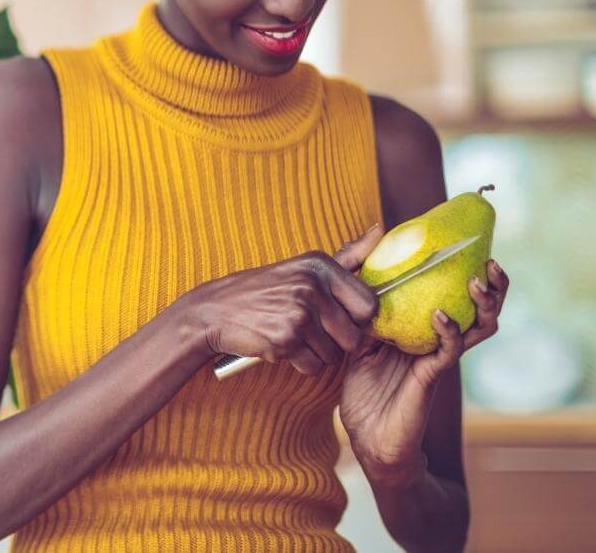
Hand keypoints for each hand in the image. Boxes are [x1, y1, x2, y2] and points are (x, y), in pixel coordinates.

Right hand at [190, 231, 379, 375]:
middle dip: (335, 341)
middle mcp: (311, 285)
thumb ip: (349, 255)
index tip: (336, 317)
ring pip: (334, 354)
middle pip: (353, 335)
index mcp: (320, 265)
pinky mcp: (285, 338)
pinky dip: (299, 363)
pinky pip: (313, 366)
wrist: (215, 310)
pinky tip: (281, 345)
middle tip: (308, 328)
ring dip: (315, 352)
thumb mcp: (304, 268)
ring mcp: (298, 312)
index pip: (369, 305)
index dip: (355, 319)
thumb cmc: (264, 291)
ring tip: (291, 334)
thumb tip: (380, 229)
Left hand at [336, 232, 509, 482]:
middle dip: (492, 286)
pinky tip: (440, 317)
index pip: (455, 297)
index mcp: (424, 331)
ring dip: (482, 304)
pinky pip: (448, 351)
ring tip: (479, 282)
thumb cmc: (365, 392)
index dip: (467, 274)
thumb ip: (362, 312)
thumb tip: (359, 275)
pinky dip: (448, 331)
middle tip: (490, 262)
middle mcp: (438, 342)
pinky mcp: (430, 377)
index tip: (468, 245)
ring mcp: (438, 359)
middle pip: (479, 310)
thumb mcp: (358, 341)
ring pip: (476, 328)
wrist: (367, 439)